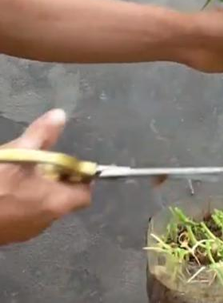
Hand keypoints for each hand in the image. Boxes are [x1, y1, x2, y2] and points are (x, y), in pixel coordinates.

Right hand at [0, 110, 91, 245]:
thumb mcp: (17, 155)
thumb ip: (41, 135)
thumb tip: (59, 115)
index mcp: (57, 202)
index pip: (85, 193)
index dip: (80, 177)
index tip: (67, 163)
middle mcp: (47, 221)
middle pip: (63, 199)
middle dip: (54, 180)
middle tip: (38, 163)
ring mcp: (26, 232)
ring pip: (41, 208)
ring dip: (35, 191)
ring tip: (16, 174)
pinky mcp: (8, 237)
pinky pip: (23, 216)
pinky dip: (19, 203)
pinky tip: (3, 189)